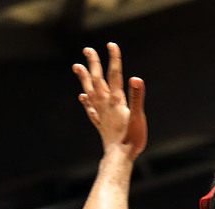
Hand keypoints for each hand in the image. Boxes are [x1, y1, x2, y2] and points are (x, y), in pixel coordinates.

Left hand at [73, 43, 146, 157]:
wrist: (119, 158)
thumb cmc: (131, 139)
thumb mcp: (138, 117)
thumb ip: (136, 97)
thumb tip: (136, 79)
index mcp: (116, 101)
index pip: (115, 75)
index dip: (114, 59)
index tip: (111, 44)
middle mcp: (106, 105)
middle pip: (98, 80)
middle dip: (93, 64)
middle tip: (87, 49)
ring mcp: (101, 114)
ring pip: (90, 91)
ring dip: (84, 78)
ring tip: (77, 66)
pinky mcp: (101, 124)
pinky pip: (90, 109)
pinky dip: (86, 101)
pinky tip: (82, 96)